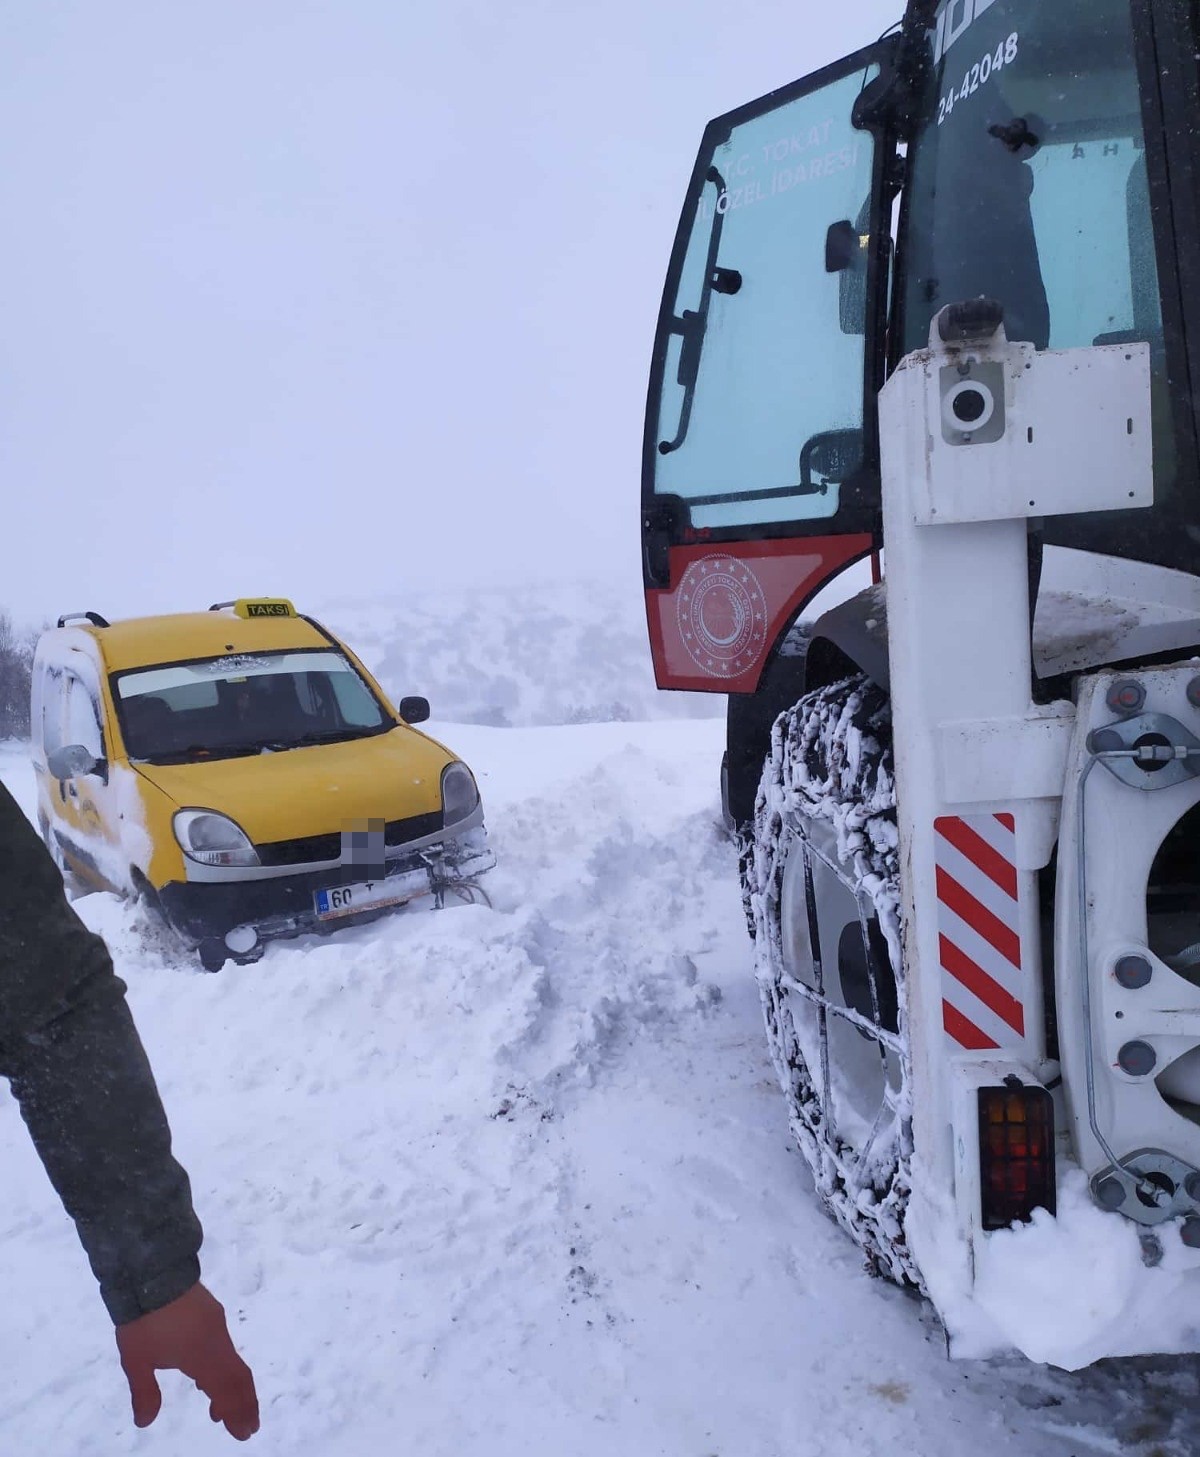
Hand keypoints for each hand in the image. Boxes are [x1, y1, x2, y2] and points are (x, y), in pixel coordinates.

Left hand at [115, 1281, 258, 1439]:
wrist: (152, 1272)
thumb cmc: (144, 1320)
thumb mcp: (137, 1361)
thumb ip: (144, 1392)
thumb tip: (145, 1422)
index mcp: (202, 1356)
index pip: (227, 1390)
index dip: (237, 1412)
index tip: (244, 1432)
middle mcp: (216, 1342)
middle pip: (238, 1377)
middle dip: (244, 1403)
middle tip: (248, 1426)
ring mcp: (216, 1325)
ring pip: (232, 1361)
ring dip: (231, 1388)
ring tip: (220, 1409)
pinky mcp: (210, 1314)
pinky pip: (225, 1348)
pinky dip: (224, 1370)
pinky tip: (207, 1377)